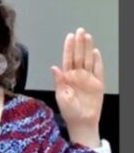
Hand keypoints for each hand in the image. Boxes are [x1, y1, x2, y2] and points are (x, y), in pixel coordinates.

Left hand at [50, 27, 103, 146]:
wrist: (81, 121)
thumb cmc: (68, 109)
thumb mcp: (60, 95)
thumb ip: (59, 80)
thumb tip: (54, 67)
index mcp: (66, 76)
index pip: (68, 58)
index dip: (69, 47)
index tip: (69, 36)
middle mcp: (77, 75)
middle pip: (79, 55)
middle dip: (79, 43)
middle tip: (80, 30)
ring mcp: (88, 78)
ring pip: (88, 59)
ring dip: (88, 48)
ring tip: (87, 37)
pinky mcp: (98, 84)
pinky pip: (98, 70)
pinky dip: (98, 61)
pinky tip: (95, 52)